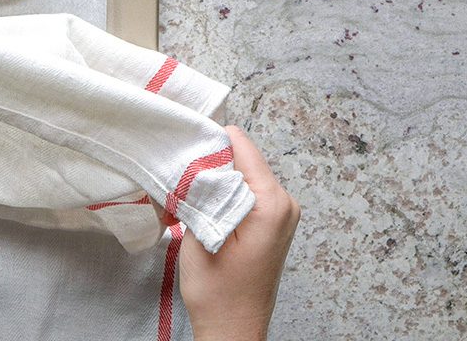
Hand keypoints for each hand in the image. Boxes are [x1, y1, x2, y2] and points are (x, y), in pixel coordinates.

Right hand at [160, 125, 300, 340]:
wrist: (232, 329)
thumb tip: (200, 157)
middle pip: (241, 158)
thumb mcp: (200, 233)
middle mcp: (285, 202)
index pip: (240, 145)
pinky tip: (203, 214)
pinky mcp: (274, 222)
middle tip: (181, 186)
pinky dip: (222, 195)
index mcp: (272, 203)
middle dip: (209, 165)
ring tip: (189, 204)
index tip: (183, 151)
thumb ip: (205, 190)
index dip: (208, 144)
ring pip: (240, 174)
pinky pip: (245, 191)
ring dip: (213, 182)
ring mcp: (282, 213)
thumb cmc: (217, 291)